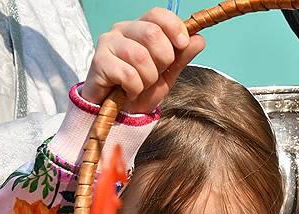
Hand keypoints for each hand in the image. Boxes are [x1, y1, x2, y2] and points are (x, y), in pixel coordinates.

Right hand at [81, 7, 204, 112]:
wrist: (121, 113)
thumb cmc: (140, 89)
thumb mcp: (168, 74)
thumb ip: (182, 56)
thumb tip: (199, 39)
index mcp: (139, 28)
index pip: (157, 14)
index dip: (174, 27)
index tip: (183, 44)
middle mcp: (122, 30)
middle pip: (152, 33)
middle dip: (162, 60)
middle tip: (155, 74)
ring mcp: (108, 44)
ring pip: (140, 56)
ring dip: (148, 78)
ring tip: (141, 85)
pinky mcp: (99, 62)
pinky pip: (127, 74)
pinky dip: (134, 88)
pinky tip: (129, 91)